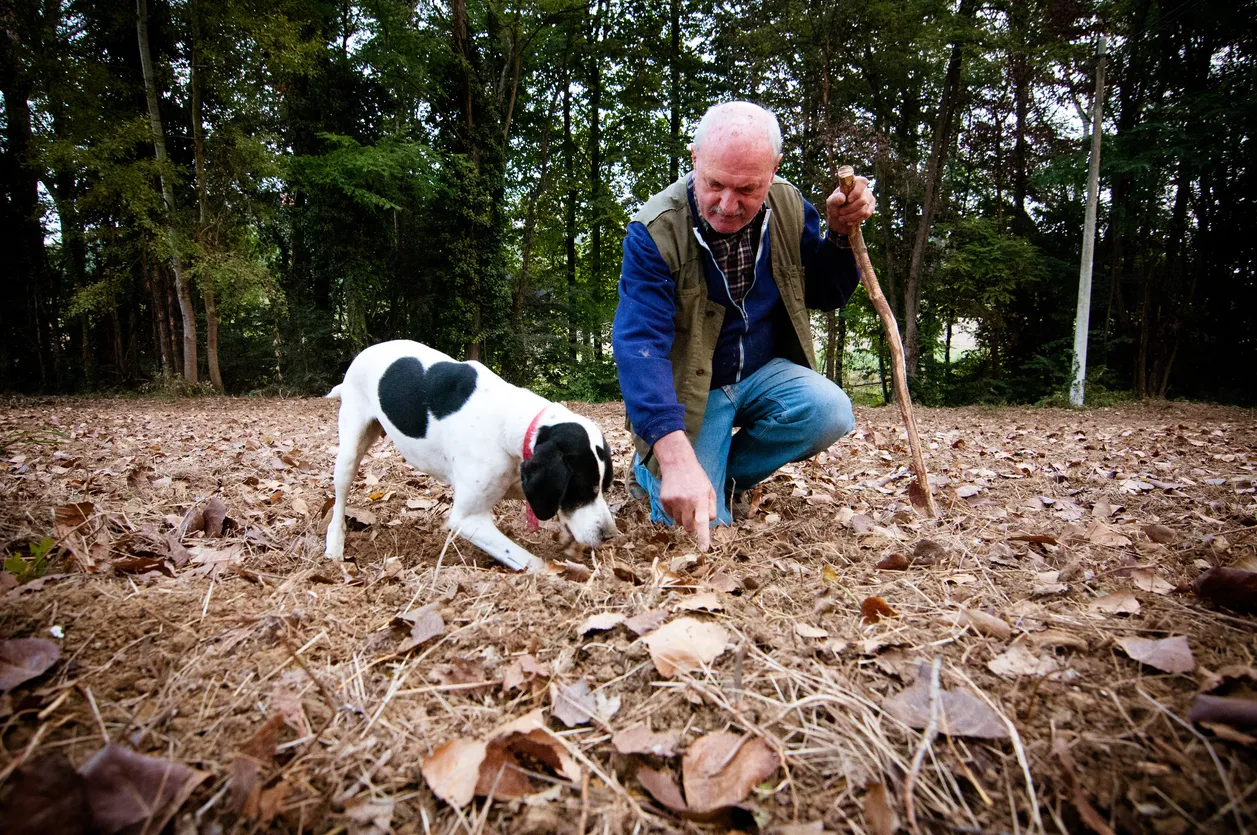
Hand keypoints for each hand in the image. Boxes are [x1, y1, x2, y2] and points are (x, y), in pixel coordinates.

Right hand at [652, 431, 717, 551]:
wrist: (677, 463)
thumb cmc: (696, 477)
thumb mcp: (709, 489)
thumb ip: (711, 507)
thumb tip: (707, 522)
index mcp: (700, 498)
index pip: (702, 522)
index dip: (703, 537)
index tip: (703, 549)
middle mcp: (686, 501)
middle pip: (688, 527)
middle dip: (692, 526)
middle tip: (694, 515)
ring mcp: (673, 502)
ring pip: (679, 522)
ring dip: (683, 518)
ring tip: (685, 502)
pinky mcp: (664, 501)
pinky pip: (670, 515)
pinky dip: (675, 511)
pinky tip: (677, 499)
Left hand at [825, 175, 874, 235]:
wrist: (839, 216)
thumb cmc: (835, 205)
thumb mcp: (831, 202)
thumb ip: (835, 198)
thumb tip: (842, 198)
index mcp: (855, 182)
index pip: (862, 182)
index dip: (856, 192)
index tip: (848, 200)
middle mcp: (864, 189)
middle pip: (862, 200)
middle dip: (850, 209)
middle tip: (840, 213)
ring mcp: (869, 198)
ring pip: (864, 209)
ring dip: (851, 216)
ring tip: (842, 218)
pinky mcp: (871, 207)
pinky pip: (866, 214)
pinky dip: (856, 219)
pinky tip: (849, 221)